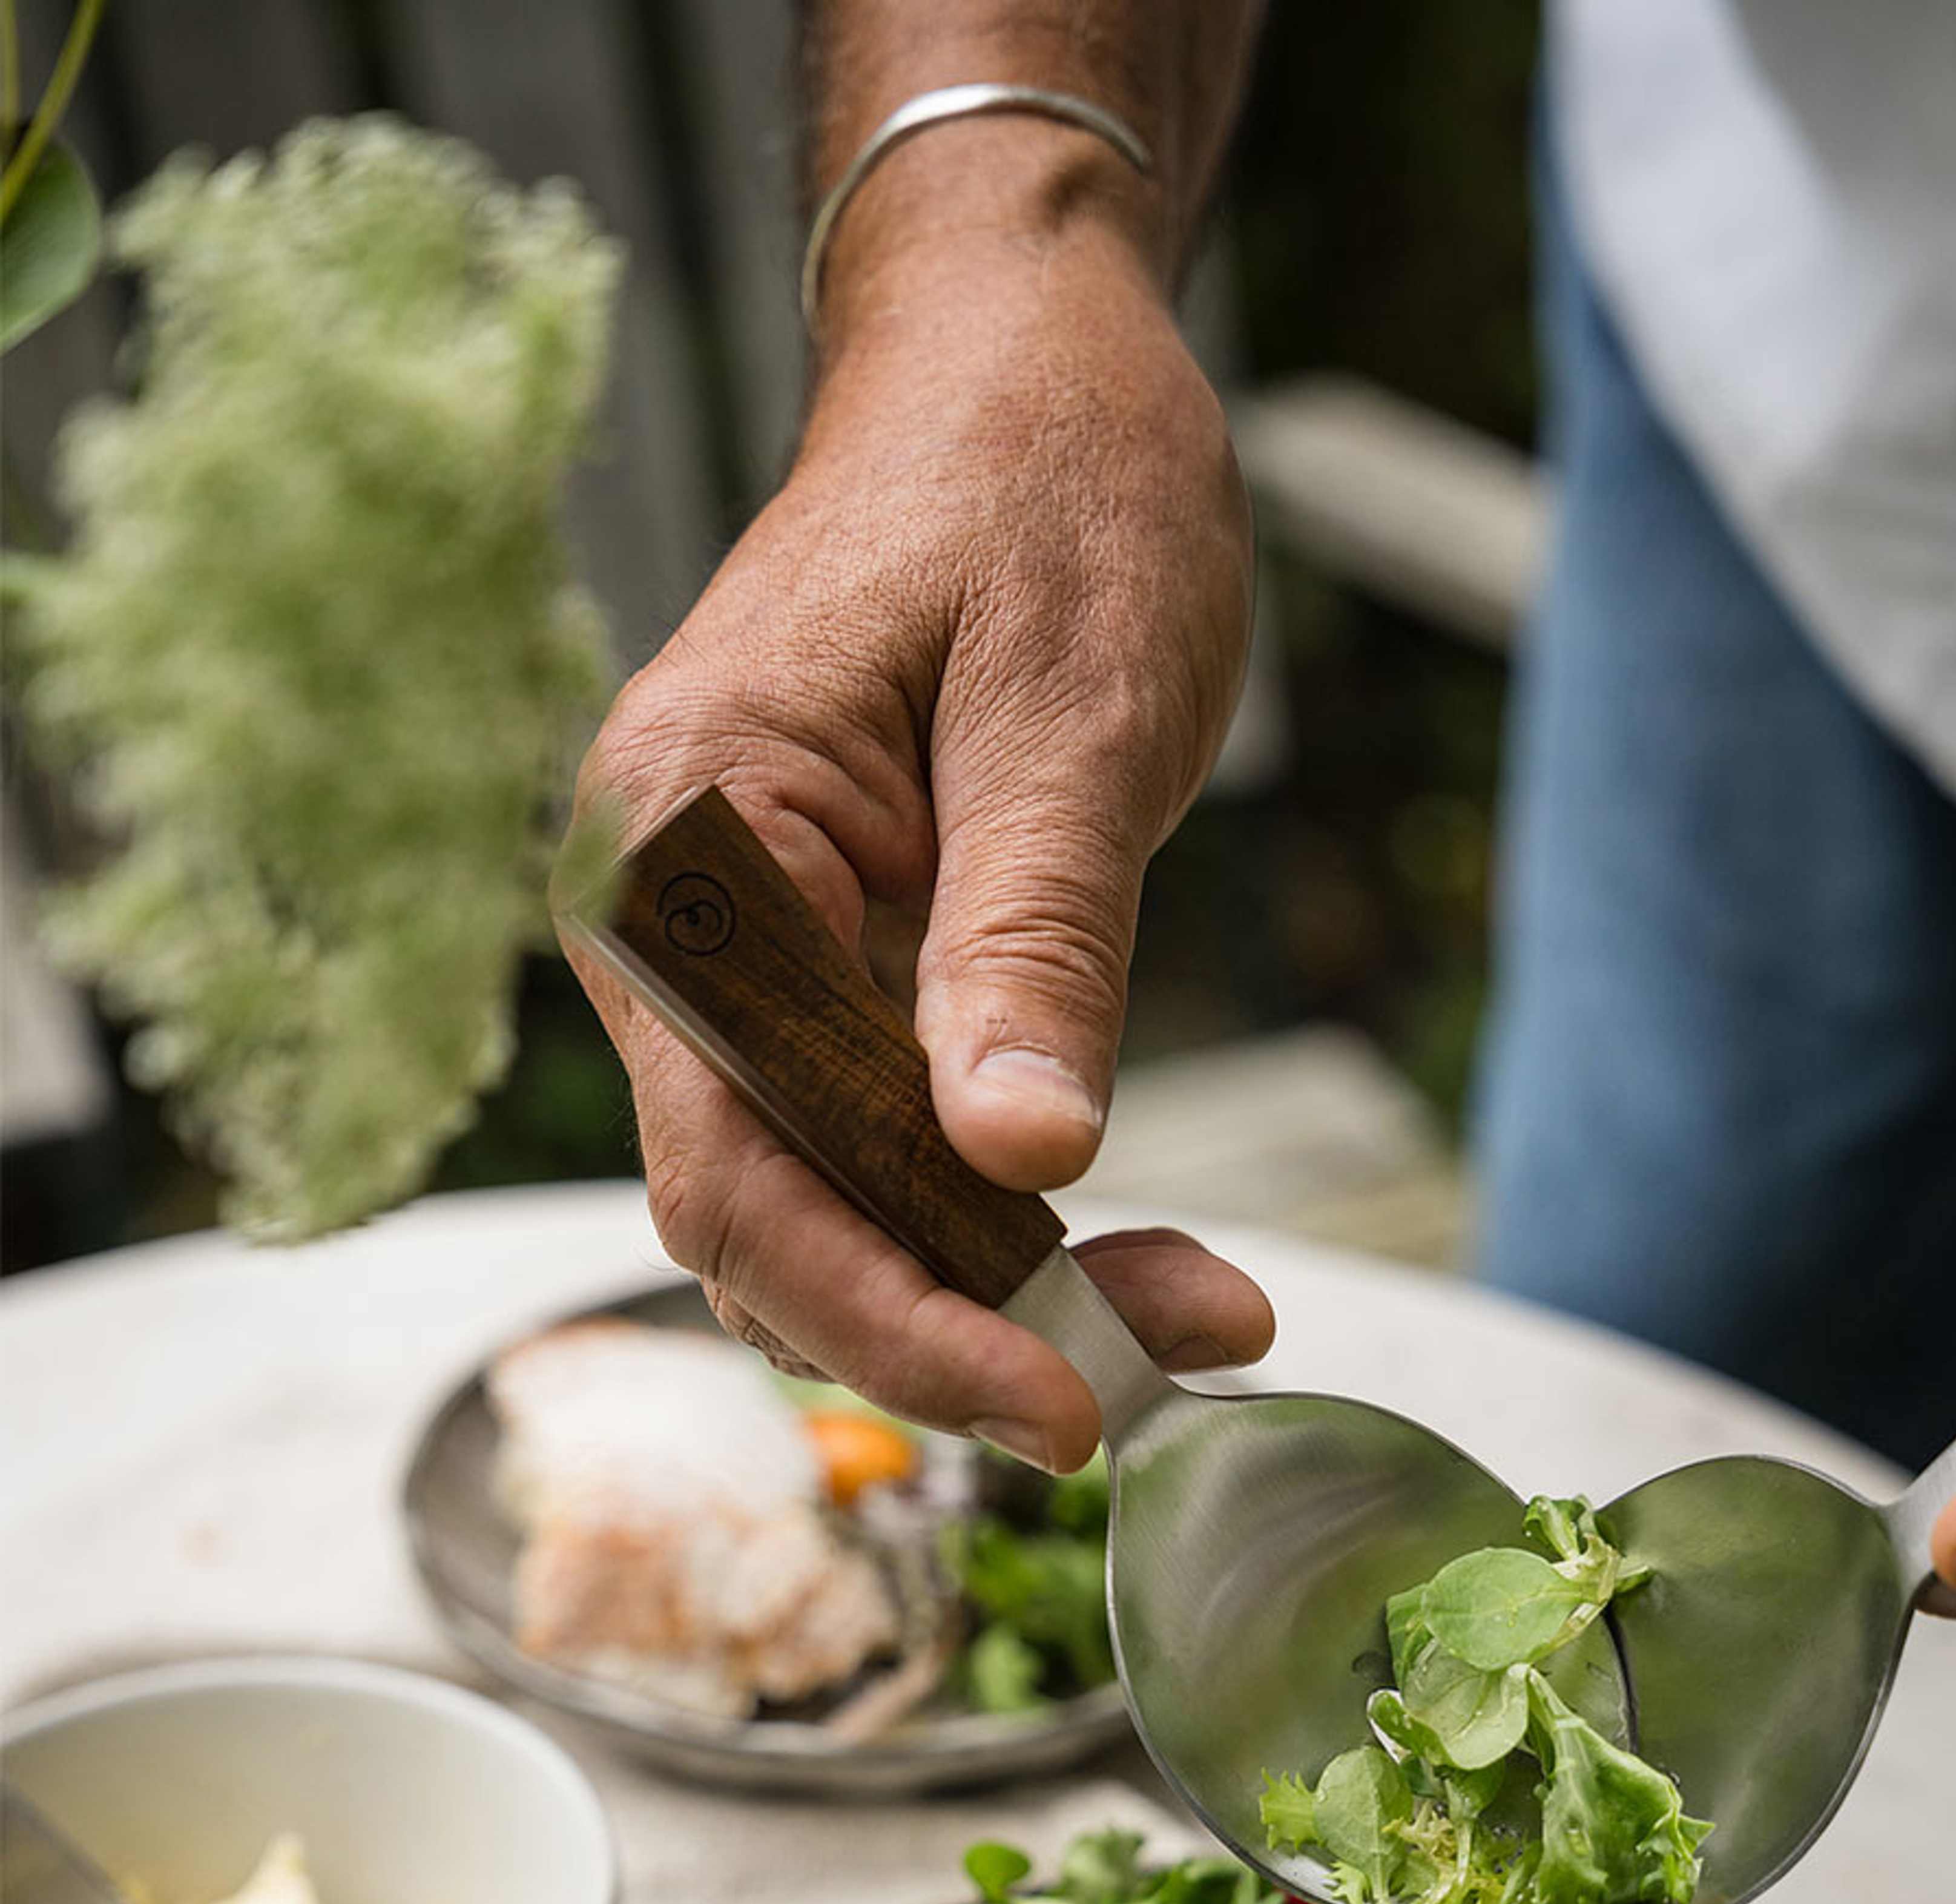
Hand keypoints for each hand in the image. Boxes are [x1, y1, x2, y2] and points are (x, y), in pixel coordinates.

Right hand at [564, 142, 1272, 1470]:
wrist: (1024, 362)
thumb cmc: (1048, 482)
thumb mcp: (1072, 707)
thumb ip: (1033, 938)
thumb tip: (1018, 1164)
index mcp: (685, 847)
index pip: (743, 1165)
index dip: (893, 1317)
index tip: (1057, 1401)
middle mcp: (672, 924)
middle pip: (771, 1221)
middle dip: (959, 1326)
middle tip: (1168, 1369)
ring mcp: (739, 960)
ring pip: (832, 1209)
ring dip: (993, 1292)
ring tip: (1195, 1308)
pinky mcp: (820, 977)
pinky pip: (883, 1148)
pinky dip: (999, 1220)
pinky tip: (1133, 1252)